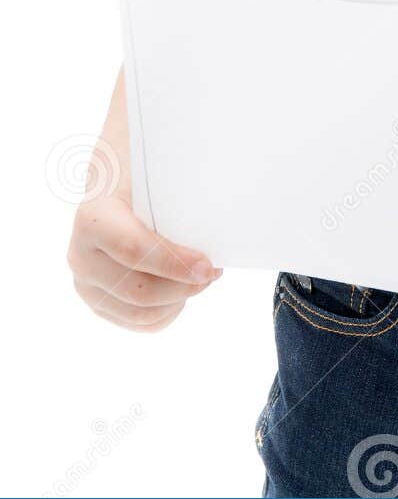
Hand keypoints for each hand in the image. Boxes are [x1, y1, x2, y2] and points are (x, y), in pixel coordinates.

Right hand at [69, 191, 222, 332]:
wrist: (112, 187)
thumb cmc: (140, 179)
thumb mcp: (155, 175)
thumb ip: (178, 199)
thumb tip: (216, 225)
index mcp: (93, 220)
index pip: (134, 250)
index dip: (175, 263)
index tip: (208, 266)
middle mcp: (81, 256)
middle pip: (139, 290)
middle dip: (184, 286)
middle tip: (213, 272)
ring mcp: (86, 284)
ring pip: (141, 312)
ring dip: (179, 300)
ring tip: (200, 279)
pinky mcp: (98, 302)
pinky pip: (139, 322)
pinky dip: (168, 312)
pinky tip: (182, 291)